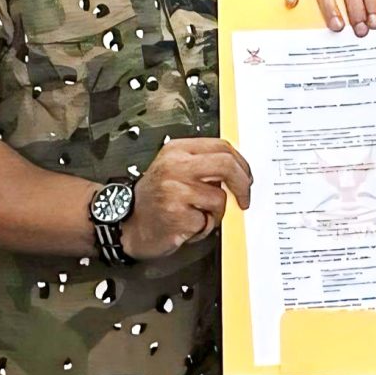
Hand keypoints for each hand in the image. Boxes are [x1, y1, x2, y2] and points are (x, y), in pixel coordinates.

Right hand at [121, 136, 252, 258]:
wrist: (129, 224)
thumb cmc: (155, 199)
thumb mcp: (174, 169)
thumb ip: (201, 164)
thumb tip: (237, 170)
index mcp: (177, 150)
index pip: (221, 146)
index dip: (241, 163)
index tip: (246, 177)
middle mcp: (175, 166)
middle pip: (226, 165)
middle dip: (243, 184)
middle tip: (244, 198)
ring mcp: (175, 190)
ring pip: (220, 198)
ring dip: (215, 214)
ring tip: (197, 216)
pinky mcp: (177, 215)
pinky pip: (208, 221)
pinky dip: (204, 228)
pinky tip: (188, 226)